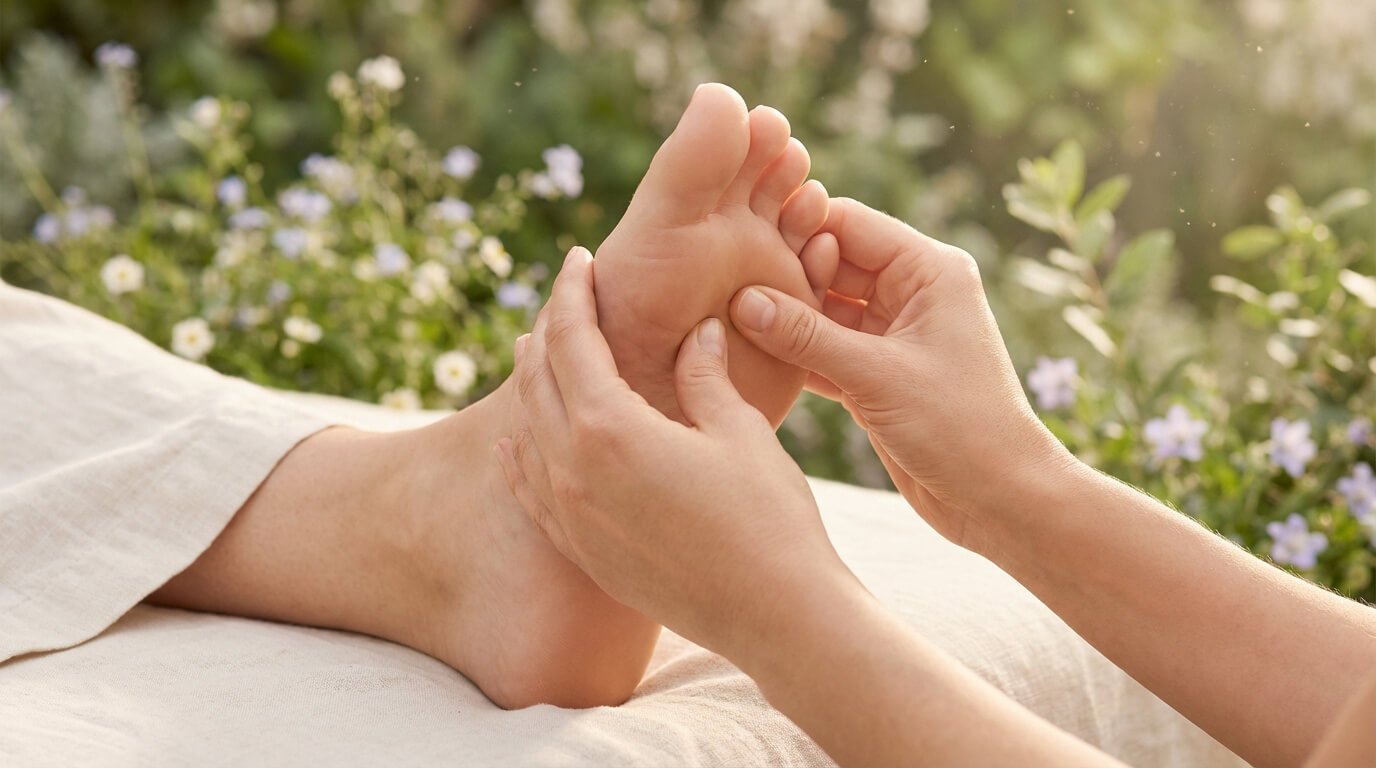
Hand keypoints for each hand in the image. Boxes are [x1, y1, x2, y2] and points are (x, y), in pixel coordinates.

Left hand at [496, 246, 856, 656]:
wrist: (774, 614)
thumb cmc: (767, 517)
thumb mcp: (738, 431)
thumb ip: (705, 374)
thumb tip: (697, 330)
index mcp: (609, 430)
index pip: (573, 341)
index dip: (573, 292)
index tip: (578, 258)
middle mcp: (573, 472)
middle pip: (538, 381)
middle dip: (549, 331)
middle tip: (565, 298)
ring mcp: (571, 517)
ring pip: (526, 434)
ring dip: (529, 386)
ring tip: (535, 354)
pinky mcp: (582, 551)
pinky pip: (529, 492)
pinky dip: (516, 458)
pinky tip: (510, 444)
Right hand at [730, 198, 1073, 549]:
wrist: (999, 500)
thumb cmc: (960, 429)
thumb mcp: (877, 376)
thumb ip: (806, 336)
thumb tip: (743, 301)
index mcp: (928, 271)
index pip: (849, 223)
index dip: (797, 227)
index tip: (741, 239)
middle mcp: (911, 294)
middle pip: (830, 263)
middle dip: (783, 274)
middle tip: (724, 284)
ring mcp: (891, 335)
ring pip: (823, 309)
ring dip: (782, 318)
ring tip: (725, 319)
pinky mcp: (876, 375)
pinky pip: (823, 350)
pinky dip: (793, 354)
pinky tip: (749, 357)